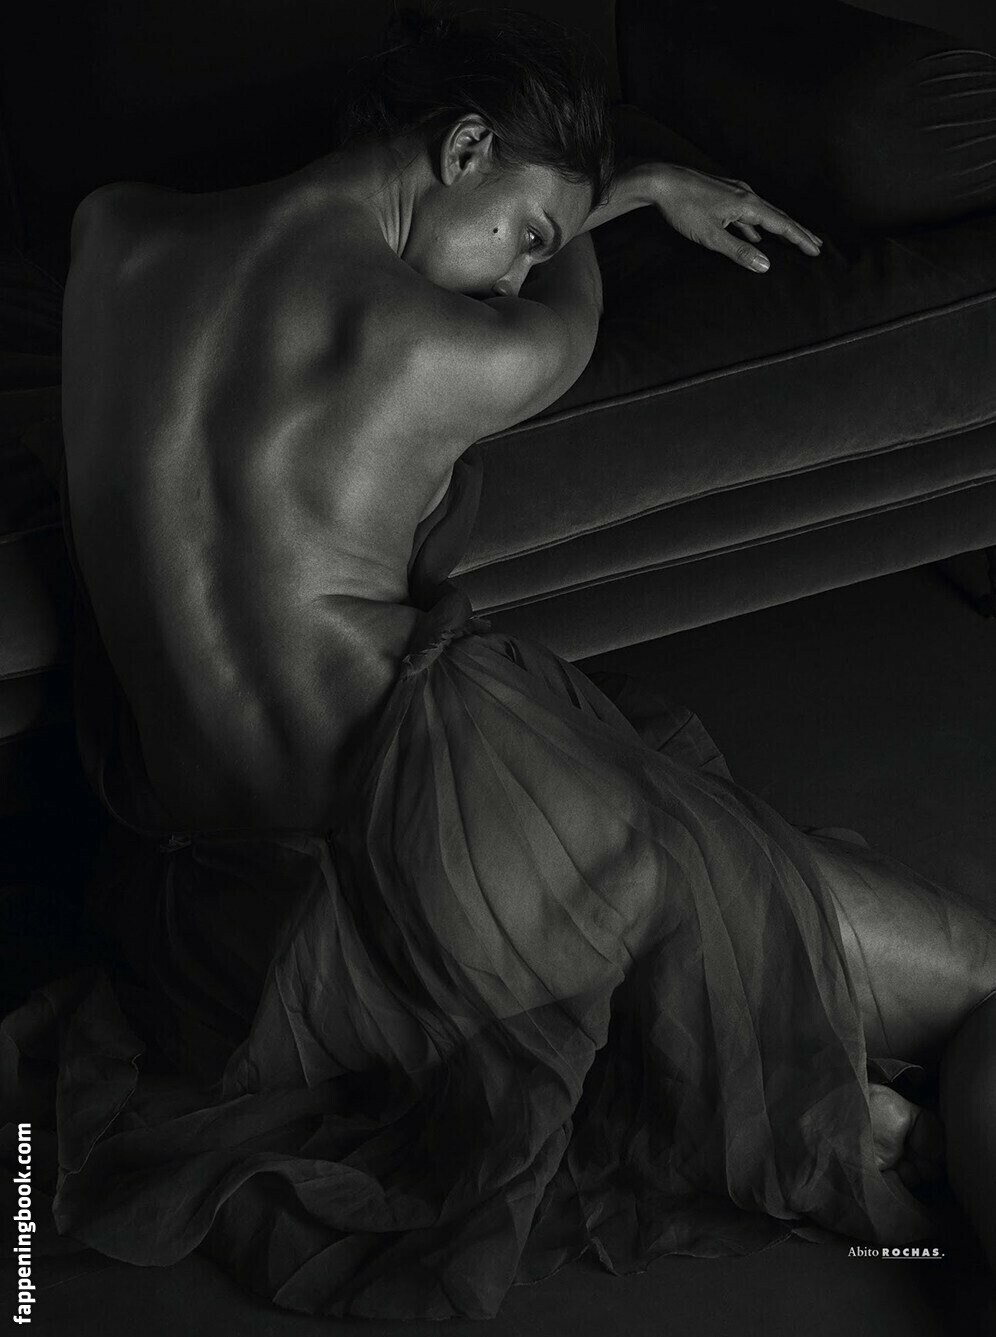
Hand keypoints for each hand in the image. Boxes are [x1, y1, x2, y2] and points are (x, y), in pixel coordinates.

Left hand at [650, 164, 821, 272]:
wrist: (660, 182)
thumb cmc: (683, 208)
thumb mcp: (710, 236)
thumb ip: (738, 251)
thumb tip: (766, 265)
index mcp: (747, 204)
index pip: (782, 224)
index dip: (800, 238)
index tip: (816, 250)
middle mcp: (746, 195)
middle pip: (778, 216)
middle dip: (797, 232)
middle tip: (815, 244)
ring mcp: (735, 193)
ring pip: (763, 214)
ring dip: (778, 229)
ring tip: (790, 240)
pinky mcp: (723, 195)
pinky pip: (747, 213)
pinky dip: (756, 226)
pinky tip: (755, 236)